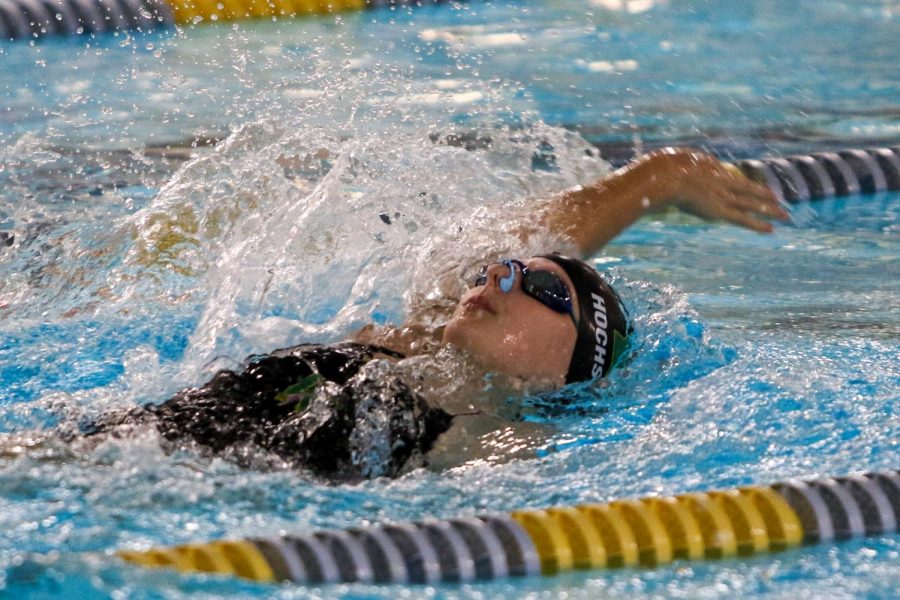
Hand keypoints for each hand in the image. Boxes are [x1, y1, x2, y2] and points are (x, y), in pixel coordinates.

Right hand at [650, 148, 788, 232]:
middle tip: (780, 200)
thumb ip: (664, 171)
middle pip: (747, 189)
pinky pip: (742, 218)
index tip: (749, 188)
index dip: (740, 184)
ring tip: (786, 215)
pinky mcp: (719, 210)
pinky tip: (772, 229)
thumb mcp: (663, 166)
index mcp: (708, 168)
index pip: (728, 177)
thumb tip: (650, 175)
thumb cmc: (659, 170)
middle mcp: (721, 181)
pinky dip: (757, 224)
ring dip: (770, 210)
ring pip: (751, 203)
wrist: (665, 174)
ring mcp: (722, 195)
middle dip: (764, 196)